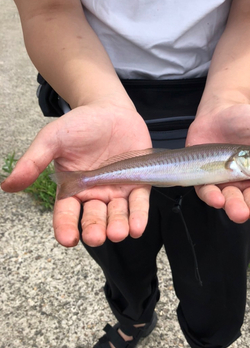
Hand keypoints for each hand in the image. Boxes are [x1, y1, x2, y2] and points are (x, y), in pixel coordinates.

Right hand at [1, 101, 151, 246]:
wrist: (110, 108)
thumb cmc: (79, 124)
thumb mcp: (52, 138)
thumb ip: (33, 161)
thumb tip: (7, 186)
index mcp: (72, 188)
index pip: (67, 213)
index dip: (66, 227)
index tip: (68, 239)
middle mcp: (95, 194)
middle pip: (94, 218)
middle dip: (95, 229)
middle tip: (95, 236)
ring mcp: (117, 190)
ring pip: (117, 215)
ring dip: (118, 226)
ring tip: (118, 233)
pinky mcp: (138, 183)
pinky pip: (139, 203)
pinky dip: (139, 216)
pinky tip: (137, 227)